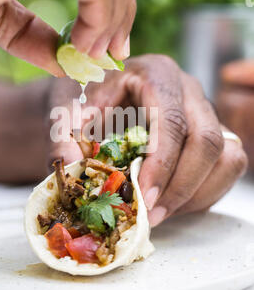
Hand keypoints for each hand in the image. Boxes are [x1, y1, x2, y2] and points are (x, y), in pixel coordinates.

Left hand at [48, 55, 247, 225]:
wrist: (94, 100)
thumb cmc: (83, 100)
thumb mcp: (66, 107)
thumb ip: (63, 132)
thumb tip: (70, 164)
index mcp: (156, 74)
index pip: (172, 120)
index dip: (162, 163)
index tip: (142, 198)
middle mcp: (189, 91)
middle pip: (207, 140)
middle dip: (181, 186)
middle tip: (150, 216)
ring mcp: (205, 112)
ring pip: (226, 157)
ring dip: (194, 194)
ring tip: (158, 215)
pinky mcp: (212, 135)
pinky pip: (226, 169)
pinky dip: (202, 194)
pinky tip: (169, 205)